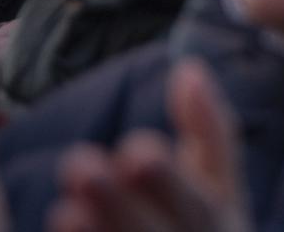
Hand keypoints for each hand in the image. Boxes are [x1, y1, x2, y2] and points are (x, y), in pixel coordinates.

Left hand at [46, 59, 250, 231]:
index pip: (199, 205)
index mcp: (218, 225)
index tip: (136, 152)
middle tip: (82, 167)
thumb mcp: (221, 183)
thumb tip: (189, 68)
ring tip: (64, 210)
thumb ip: (209, 129)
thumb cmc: (203, 229)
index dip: (171, 181)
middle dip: (121, 206)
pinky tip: (61, 228)